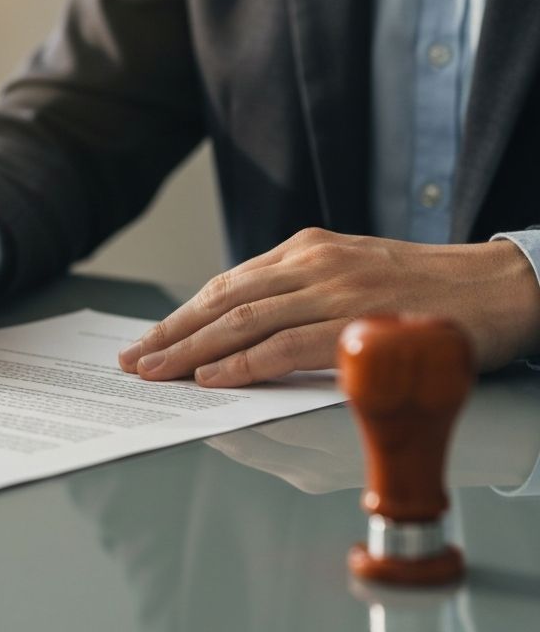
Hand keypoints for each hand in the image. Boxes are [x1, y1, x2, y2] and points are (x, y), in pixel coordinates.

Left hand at [118, 228, 539, 387]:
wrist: (499, 287)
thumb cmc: (424, 292)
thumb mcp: (350, 277)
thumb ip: (300, 298)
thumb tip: (246, 335)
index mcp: (306, 252)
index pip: (227, 285)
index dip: (182, 316)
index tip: (149, 339)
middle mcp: (312, 264)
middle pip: (223, 302)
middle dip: (171, 333)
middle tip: (133, 360)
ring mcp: (334, 290)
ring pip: (244, 321)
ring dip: (192, 350)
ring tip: (156, 372)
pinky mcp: (358, 321)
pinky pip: (287, 345)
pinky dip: (244, 363)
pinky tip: (212, 379)